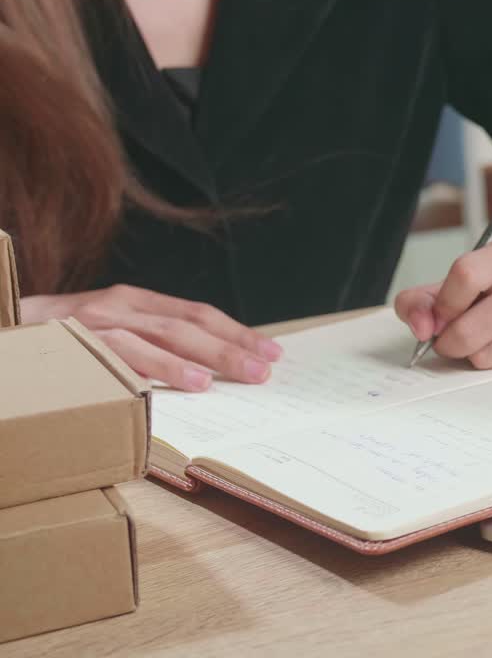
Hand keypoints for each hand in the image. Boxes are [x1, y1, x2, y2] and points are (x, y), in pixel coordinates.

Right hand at [19, 285, 282, 391]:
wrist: (2, 327)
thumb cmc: (54, 339)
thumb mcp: (105, 332)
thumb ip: (146, 343)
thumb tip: (200, 370)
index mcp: (132, 301)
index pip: (197, 314)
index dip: (236, 332)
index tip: (270, 351)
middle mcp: (119, 305)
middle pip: (189, 324)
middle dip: (232, 347)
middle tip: (266, 369)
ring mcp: (96, 321)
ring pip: (162, 336)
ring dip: (204, 358)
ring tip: (236, 377)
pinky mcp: (75, 341)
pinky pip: (123, 355)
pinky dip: (159, 369)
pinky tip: (187, 383)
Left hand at [394, 236, 491, 368]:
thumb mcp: (468, 279)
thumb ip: (425, 299)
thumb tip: (420, 328)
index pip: (464, 275)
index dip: (441, 306)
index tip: (438, 318)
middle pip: (469, 329)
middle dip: (449, 342)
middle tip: (453, 338)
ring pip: (486, 356)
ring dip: (476, 353)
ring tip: (490, 336)